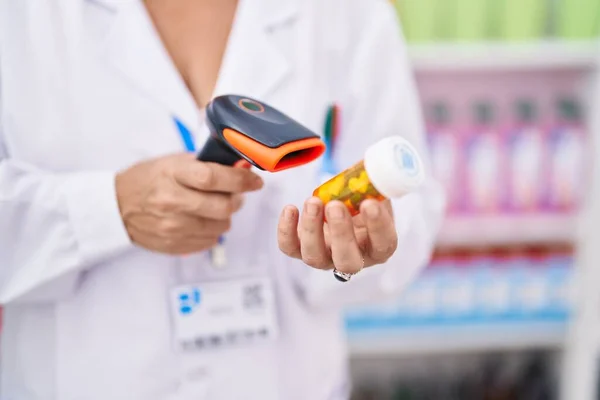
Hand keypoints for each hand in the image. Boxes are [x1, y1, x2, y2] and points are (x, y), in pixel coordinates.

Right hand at [116, 154, 262, 254]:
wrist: (116, 208)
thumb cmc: (148, 180)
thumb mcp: (173, 162)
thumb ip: (207, 164)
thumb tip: (243, 166)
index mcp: (172, 175)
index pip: (214, 178)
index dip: (240, 180)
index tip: (255, 181)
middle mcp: (172, 202)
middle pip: (222, 206)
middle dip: (236, 199)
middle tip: (234, 194)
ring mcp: (173, 227)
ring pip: (221, 225)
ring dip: (225, 216)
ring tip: (212, 207)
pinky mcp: (174, 245)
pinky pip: (210, 240)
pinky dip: (212, 230)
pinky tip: (201, 220)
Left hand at [277, 197, 397, 277]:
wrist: (344, 207)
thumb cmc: (364, 201)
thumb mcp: (375, 192)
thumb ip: (376, 186)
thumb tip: (372, 171)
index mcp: (379, 247)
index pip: (384, 244)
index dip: (378, 226)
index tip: (369, 204)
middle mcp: (353, 260)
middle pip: (347, 261)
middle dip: (341, 233)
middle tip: (335, 206)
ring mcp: (325, 258)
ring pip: (315, 257)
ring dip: (312, 229)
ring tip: (313, 201)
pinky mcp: (301, 249)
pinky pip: (290, 247)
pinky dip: (286, 231)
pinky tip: (291, 209)